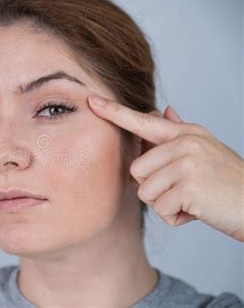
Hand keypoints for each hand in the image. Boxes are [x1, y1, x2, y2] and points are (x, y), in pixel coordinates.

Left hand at [87, 95, 243, 241]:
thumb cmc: (227, 181)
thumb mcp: (205, 150)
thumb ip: (180, 131)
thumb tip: (164, 109)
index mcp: (185, 133)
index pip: (142, 121)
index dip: (114, 112)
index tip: (91, 100)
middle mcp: (185, 142)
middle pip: (136, 170)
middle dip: (154, 189)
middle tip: (183, 191)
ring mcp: (188, 162)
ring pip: (145, 192)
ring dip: (164, 204)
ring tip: (191, 200)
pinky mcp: (189, 186)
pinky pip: (160, 209)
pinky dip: (175, 217)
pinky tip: (196, 211)